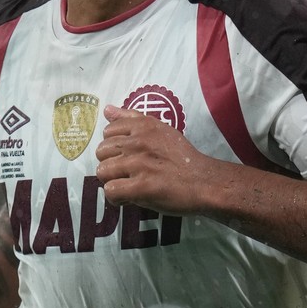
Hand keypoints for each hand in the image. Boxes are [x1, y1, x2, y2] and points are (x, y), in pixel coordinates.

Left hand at [94, 104, 218, 213]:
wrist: (204, 182)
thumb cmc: (183, 158)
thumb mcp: (160, 129)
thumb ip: (132, 118)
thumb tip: (106, 109)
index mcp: (143, 126)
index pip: (108, 131)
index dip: (114, 147)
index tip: (126, 156)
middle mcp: (138, 142)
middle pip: (102, 152)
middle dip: (111, 164)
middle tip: (127, 173)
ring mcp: (139, 164)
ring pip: (103, 171)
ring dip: (113, 181)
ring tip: (128, 185)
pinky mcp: (141, 187)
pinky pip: (111, 191)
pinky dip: (116, 198)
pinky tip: (129, 198)